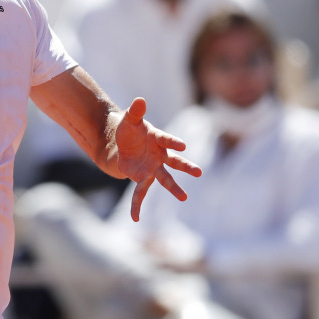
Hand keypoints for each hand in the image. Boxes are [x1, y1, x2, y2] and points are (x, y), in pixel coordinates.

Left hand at [115, 98, 201, 221]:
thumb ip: (135, 111)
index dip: (173, 142)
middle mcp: (159, 155)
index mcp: (158, 139)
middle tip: (199, 172)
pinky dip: (137, 205)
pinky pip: (140, 193)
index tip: (181, 146)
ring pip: (164, 179)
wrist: (120, 143)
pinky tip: (135, 218)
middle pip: (174, 162)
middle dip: (186, 166)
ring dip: (173, 188)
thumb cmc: (129, 130)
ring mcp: (152, 168)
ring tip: (184, 197)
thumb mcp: (129, 120)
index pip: (167, 140)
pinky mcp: (142, 177)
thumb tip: (139, 100)